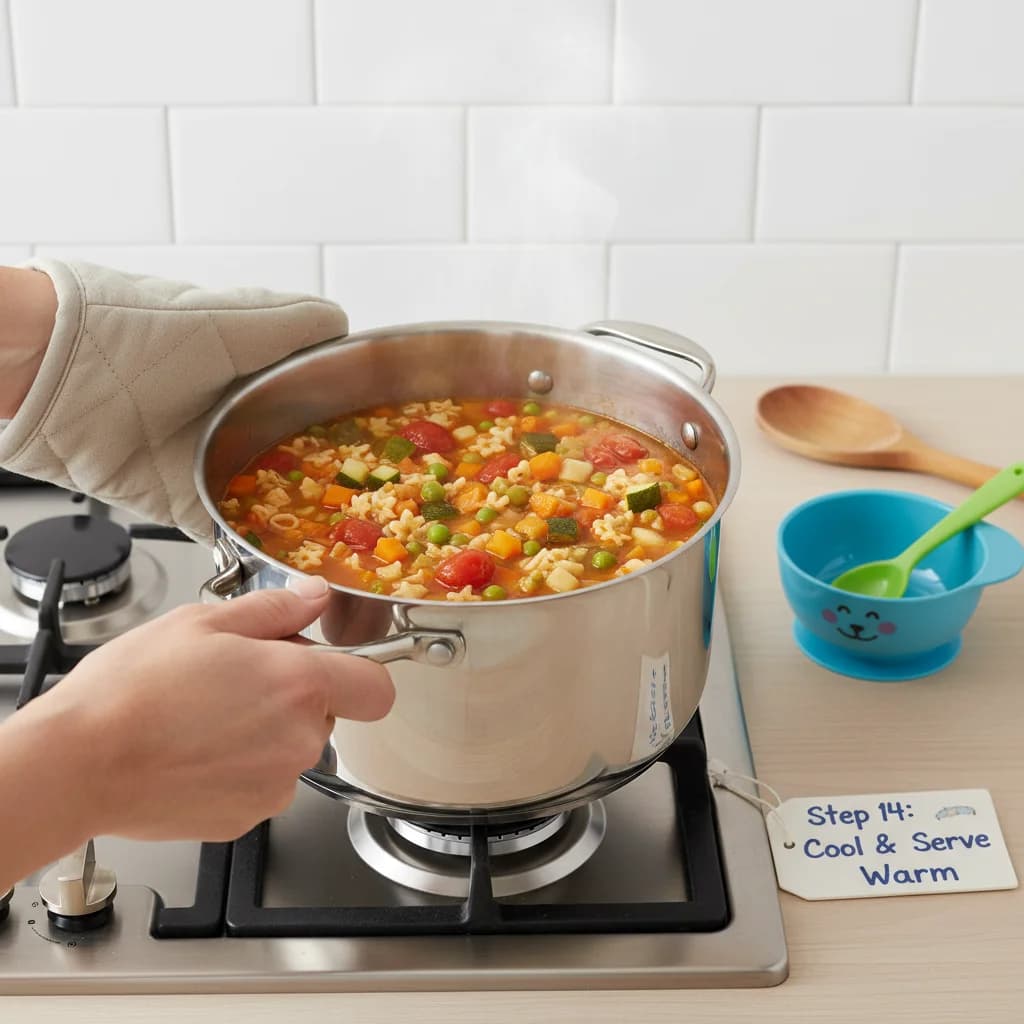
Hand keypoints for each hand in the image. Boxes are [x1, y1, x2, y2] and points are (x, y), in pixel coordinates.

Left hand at [0, 259, 347, 541]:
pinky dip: (247, 544)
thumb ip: (290, 324)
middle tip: (373, 501)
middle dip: (332, 476)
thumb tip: (341, 326)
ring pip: (267, 495)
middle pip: (298, 452)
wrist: (48, 372)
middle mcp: (233, 416)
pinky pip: (223, 528)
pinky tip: (282, 556)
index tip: (383, 434)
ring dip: (297, 516)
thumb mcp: (228, 318)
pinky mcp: (178, 499)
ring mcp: (208, 460)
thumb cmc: (133, 332)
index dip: (347, 412)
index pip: (314, 393)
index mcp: (251, 369)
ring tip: (343, 537)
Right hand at [11, 576, 392, 844]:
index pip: (376, 688)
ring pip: (290, 749)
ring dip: (264, 732)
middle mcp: (299, 740)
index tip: (333, 667)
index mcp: (299, 685)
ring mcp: (274, 786)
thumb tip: (315, 597)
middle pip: (324, 713)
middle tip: (235, 678)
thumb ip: (275, 609)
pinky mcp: (246, 818)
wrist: (80, 763)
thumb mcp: (203, 622)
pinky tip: (194, 751)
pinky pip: (260, 783)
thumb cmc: (132, 691)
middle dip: (292, 694)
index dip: (359, 673)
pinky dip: (238, 769)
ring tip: (204, 716)